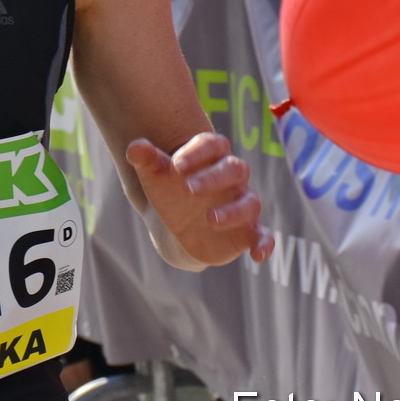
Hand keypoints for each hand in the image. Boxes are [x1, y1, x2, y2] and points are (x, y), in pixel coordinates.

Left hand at [126, 134, 270, 268]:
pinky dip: (265, 244)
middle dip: (214, 177)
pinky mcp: (247, 232)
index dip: (198, 151)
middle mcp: (232, 179)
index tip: (176, 164)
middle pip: (235, 168)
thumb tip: (134, 147)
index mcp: (211, 158)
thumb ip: (146, 160)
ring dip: (233, 210)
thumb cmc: (169, 192)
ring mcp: (241, 205)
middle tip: (188, 189)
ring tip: (209, 219)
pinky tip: (258, 257)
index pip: (214, 143)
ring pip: (250, 202)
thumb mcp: (155, 176)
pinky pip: (263, 236)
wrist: (173, 228)